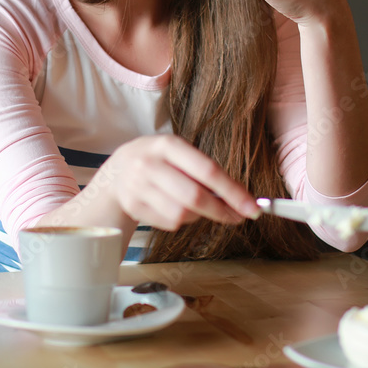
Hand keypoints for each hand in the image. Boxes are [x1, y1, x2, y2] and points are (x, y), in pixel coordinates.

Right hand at [90, 134, 258, 230]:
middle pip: (194, 196)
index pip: (207, 170)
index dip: (232, 191)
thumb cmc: (157, 162)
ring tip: (198, 208)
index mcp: (167, 145)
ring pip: (182, 214)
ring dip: (198, 216)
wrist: (115, 173)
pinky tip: (174, 208)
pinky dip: (180, 221)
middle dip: (221, 211)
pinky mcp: (133, 206)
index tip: (251, 206)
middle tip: (237, 217)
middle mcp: (149, 164)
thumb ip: (204, 171)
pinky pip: (169, 223)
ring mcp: (138, 186)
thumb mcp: (176, 154)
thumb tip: (240, 197)